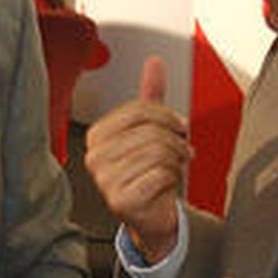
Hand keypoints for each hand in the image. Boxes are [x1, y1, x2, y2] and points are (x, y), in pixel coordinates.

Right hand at [84, 57, 191, 263]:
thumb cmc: (149, 171)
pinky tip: (167, 183)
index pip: (139, 110)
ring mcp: (104, 180)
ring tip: (177, 165)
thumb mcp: (150, 129)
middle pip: (150, 132)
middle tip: (183, 149)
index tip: (180, 126)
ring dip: (177, 160)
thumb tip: (154, 62)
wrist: (151, 214)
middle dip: (176, 140)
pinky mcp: (120, 200)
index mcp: (97, 135)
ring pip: (158, 153)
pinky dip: (173, 178)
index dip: (168, 116)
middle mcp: (95, 157)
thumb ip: (150, 96)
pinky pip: (160, 175)